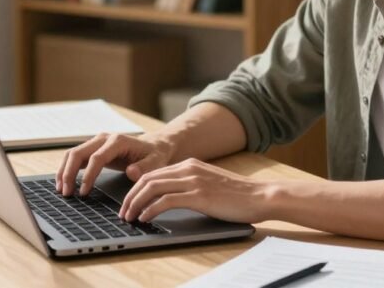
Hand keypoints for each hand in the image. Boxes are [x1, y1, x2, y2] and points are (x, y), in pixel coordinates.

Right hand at [56, 133, 173, 196]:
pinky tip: (63, 183)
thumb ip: (145, 168)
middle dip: (69, 173)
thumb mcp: (156, 162)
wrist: (154, 146)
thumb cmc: (154, 155)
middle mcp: (104, 139)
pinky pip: (75, 157)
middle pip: (78, 153)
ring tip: (61, 190)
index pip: (96, 157)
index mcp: (118, 141)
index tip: (84, 192)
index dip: (88, 175)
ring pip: (73, 154)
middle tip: (66, 193)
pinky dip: (67, 169)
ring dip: (64, 171)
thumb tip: (131, 172)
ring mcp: (97, 142)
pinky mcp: (93, 149)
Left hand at [118, 158, 273, 223]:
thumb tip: (169, 198)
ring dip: (136, 203)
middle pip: (147, 179)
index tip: (128, 202)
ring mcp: (194, 181)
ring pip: (152, 188)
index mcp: (190, 164)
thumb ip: (190, 185)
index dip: (136, 188)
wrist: (260, 196)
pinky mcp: (199, 196)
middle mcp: (189, 168)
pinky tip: (145, 218)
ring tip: (129, 217)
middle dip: (130, 196)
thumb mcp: (209, 183)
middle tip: (123, 212)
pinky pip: (166, 201)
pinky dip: (150, 210)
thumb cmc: (238, 195)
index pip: (153, 173)